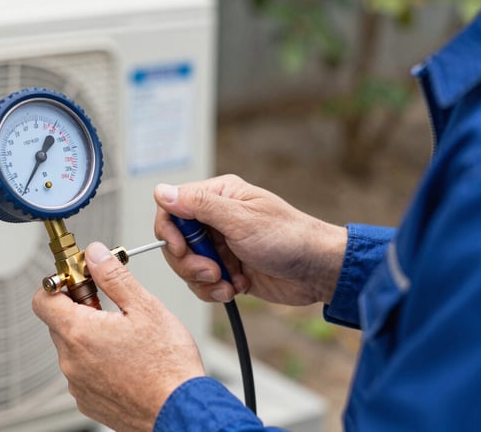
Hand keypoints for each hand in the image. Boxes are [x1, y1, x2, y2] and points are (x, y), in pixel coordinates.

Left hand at [32, 242, 204, 431]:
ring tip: (125, 337)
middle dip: (81, 308)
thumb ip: (113, 276)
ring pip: (73, 348)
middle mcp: (71, 361)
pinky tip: (126, 361)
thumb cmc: (168, 365)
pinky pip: (83, 372)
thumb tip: (94, 254)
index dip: (59, 284)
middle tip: (111, 306)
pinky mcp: (88, 401)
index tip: (79, 281)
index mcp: (80, 333)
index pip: (43, 299)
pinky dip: (98, 363)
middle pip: (59, 322)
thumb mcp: (144, 307)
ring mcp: (78, 384)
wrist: (180, 411)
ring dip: (91, 337)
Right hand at [154, 174, 346, 305]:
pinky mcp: (227, 268)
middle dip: (189, 262)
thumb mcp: (240, 220)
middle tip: (212, 272)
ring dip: (203, 280)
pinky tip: (236, 288)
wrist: (319, 271)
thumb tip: (161, 191)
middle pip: (175, 241)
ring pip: (186, 265)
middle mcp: (215, 218)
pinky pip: (202, 282)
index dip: (170, 232)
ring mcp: (220, 245)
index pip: (171, 208)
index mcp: (217, 196)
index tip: (181, 249)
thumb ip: (199, 206)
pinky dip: (214, 290)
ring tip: (228, 283)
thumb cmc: (288, 238)